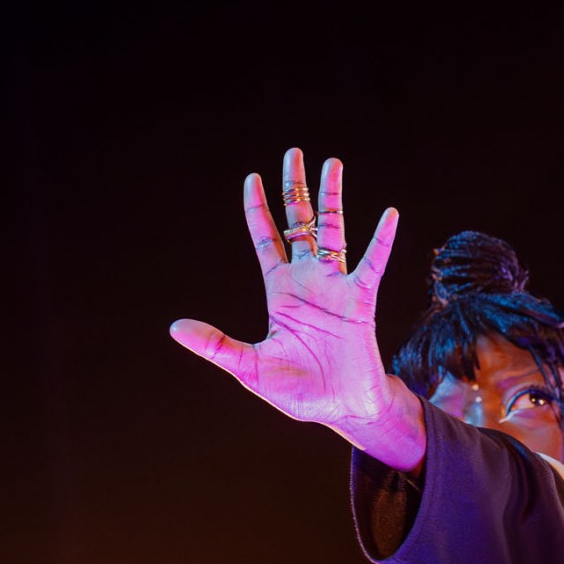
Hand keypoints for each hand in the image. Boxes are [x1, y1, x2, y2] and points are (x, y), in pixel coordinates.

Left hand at [170, 149, 425, 469]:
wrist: (341, 410)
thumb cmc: (299, 391)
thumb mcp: (249, 368)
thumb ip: (216, 346)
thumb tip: (175, 328)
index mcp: (280, 292)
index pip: (266, 240)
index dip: (258, 210)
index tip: (252, 179)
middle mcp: (308, 281)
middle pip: (300, 224)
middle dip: (295, 190)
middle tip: (292, 154)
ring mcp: (336, 287)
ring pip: (334, 231)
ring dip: (332, 198)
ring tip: (331, 162)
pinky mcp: (361, 302)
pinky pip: (371, 265)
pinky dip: (380, 242)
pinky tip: (388, 215)